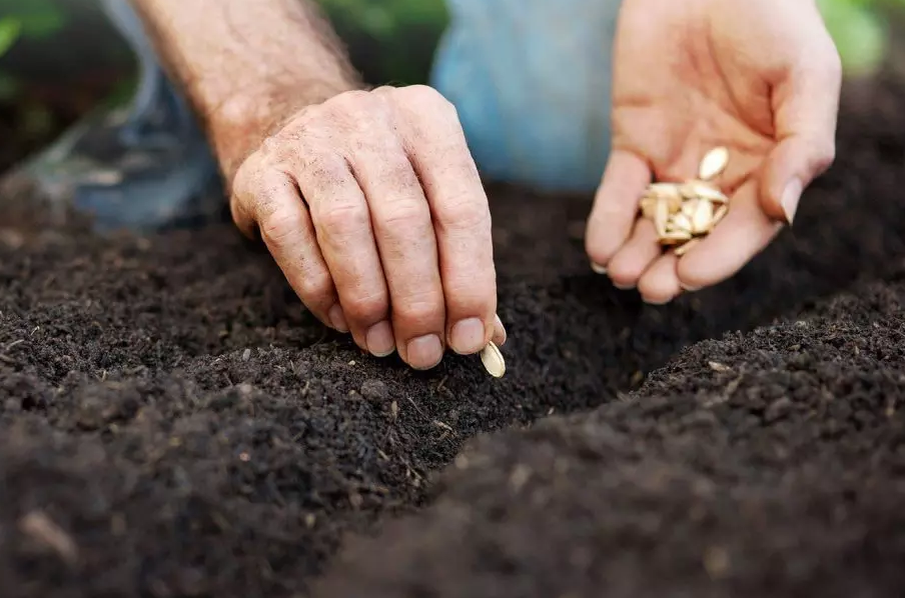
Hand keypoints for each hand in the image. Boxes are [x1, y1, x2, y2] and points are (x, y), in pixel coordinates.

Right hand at [230, 85, 504, 369]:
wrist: (285, 125)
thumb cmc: (376, 180)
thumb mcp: (426, 196)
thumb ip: (458, 259)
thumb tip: (486, 337)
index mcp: (427, 120)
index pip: (462, 206)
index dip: (470, 280)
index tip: (468, 339)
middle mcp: (370, 119)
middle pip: (403, 219)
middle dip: (418, 300)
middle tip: (422, 353)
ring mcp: (310, 138)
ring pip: (345, 225)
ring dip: (367, 298)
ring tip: (381, 343)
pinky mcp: (261, 170)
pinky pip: (290, 235)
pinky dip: (318, 287)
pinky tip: (339, 318)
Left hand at [585, 0, 841, 302]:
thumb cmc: (773, 18)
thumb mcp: (804, 75)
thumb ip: (802, 144)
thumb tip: (782, 213)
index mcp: (771, 166)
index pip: (745, 226)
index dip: (719, 256)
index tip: (691, 277)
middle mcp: (723, 174)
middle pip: (696, 235)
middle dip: (672, 266)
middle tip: (649, 289)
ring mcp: (676, 160)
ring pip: (655, 221)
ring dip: (637, 252)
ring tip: (620, 275)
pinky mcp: (635, 142)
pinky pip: (620, 189)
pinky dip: (608, 219)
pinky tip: (599, 247)